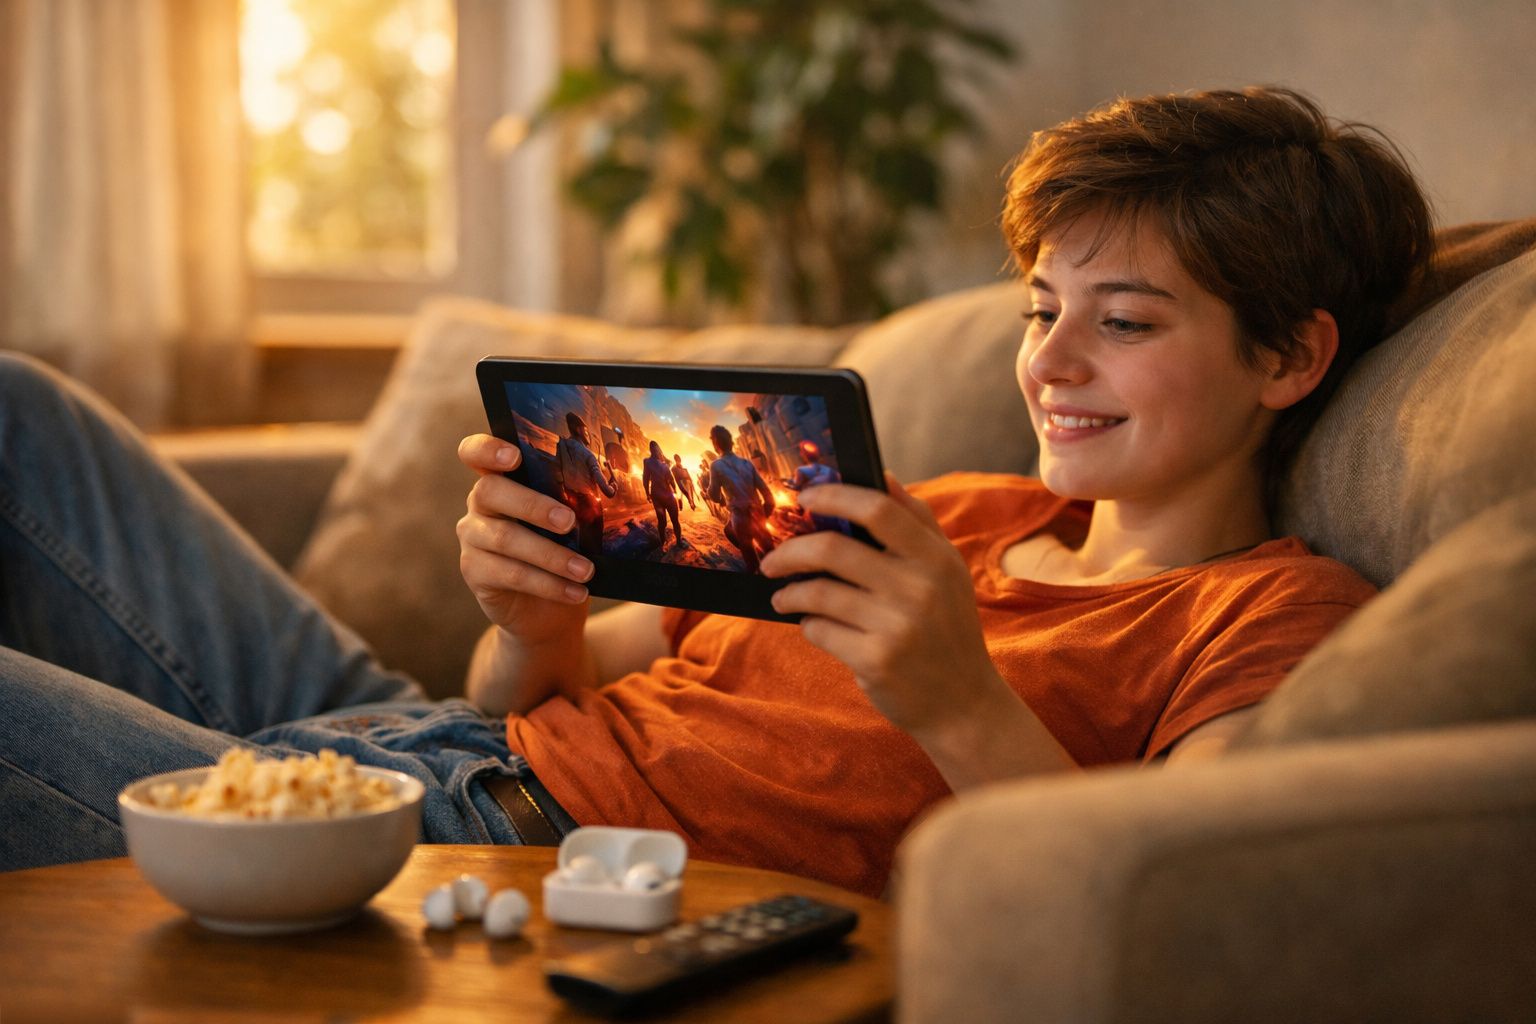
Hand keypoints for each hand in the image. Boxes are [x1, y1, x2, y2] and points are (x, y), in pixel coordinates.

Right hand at [457, 434, 593, 649]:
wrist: (546, 609)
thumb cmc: (561, 552)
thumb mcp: (566, 526)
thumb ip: (568, 506)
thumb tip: (600, 498)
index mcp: (500, 480)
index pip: (476, 453)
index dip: (488, 449)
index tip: (515, 456)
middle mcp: (479, 504)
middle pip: (491, 491)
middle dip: (533, 505)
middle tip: (570, 522)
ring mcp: (472, 537)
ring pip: (506, 538)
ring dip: (552, 555)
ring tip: (585, 570)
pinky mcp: (475, 571)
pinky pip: (511, 574)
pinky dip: (549, 584)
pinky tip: (576, 591)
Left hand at [758, 475, 1008, 741]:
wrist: (964, 703)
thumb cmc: (947, 628)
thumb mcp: (947, 572)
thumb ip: (917, 522)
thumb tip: (882, 475)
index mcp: (937, 558)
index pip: (878, 510)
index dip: (834, 497)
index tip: (805, 499)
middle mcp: (920, 588)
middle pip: (833, 549)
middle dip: (790, 551)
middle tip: (772, 559)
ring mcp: (898, 626)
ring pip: (818, 593)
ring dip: (790, 593)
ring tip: (784, 596)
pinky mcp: (876, 660)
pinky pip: (819, 630)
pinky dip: (808, 625)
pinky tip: (814, 627)